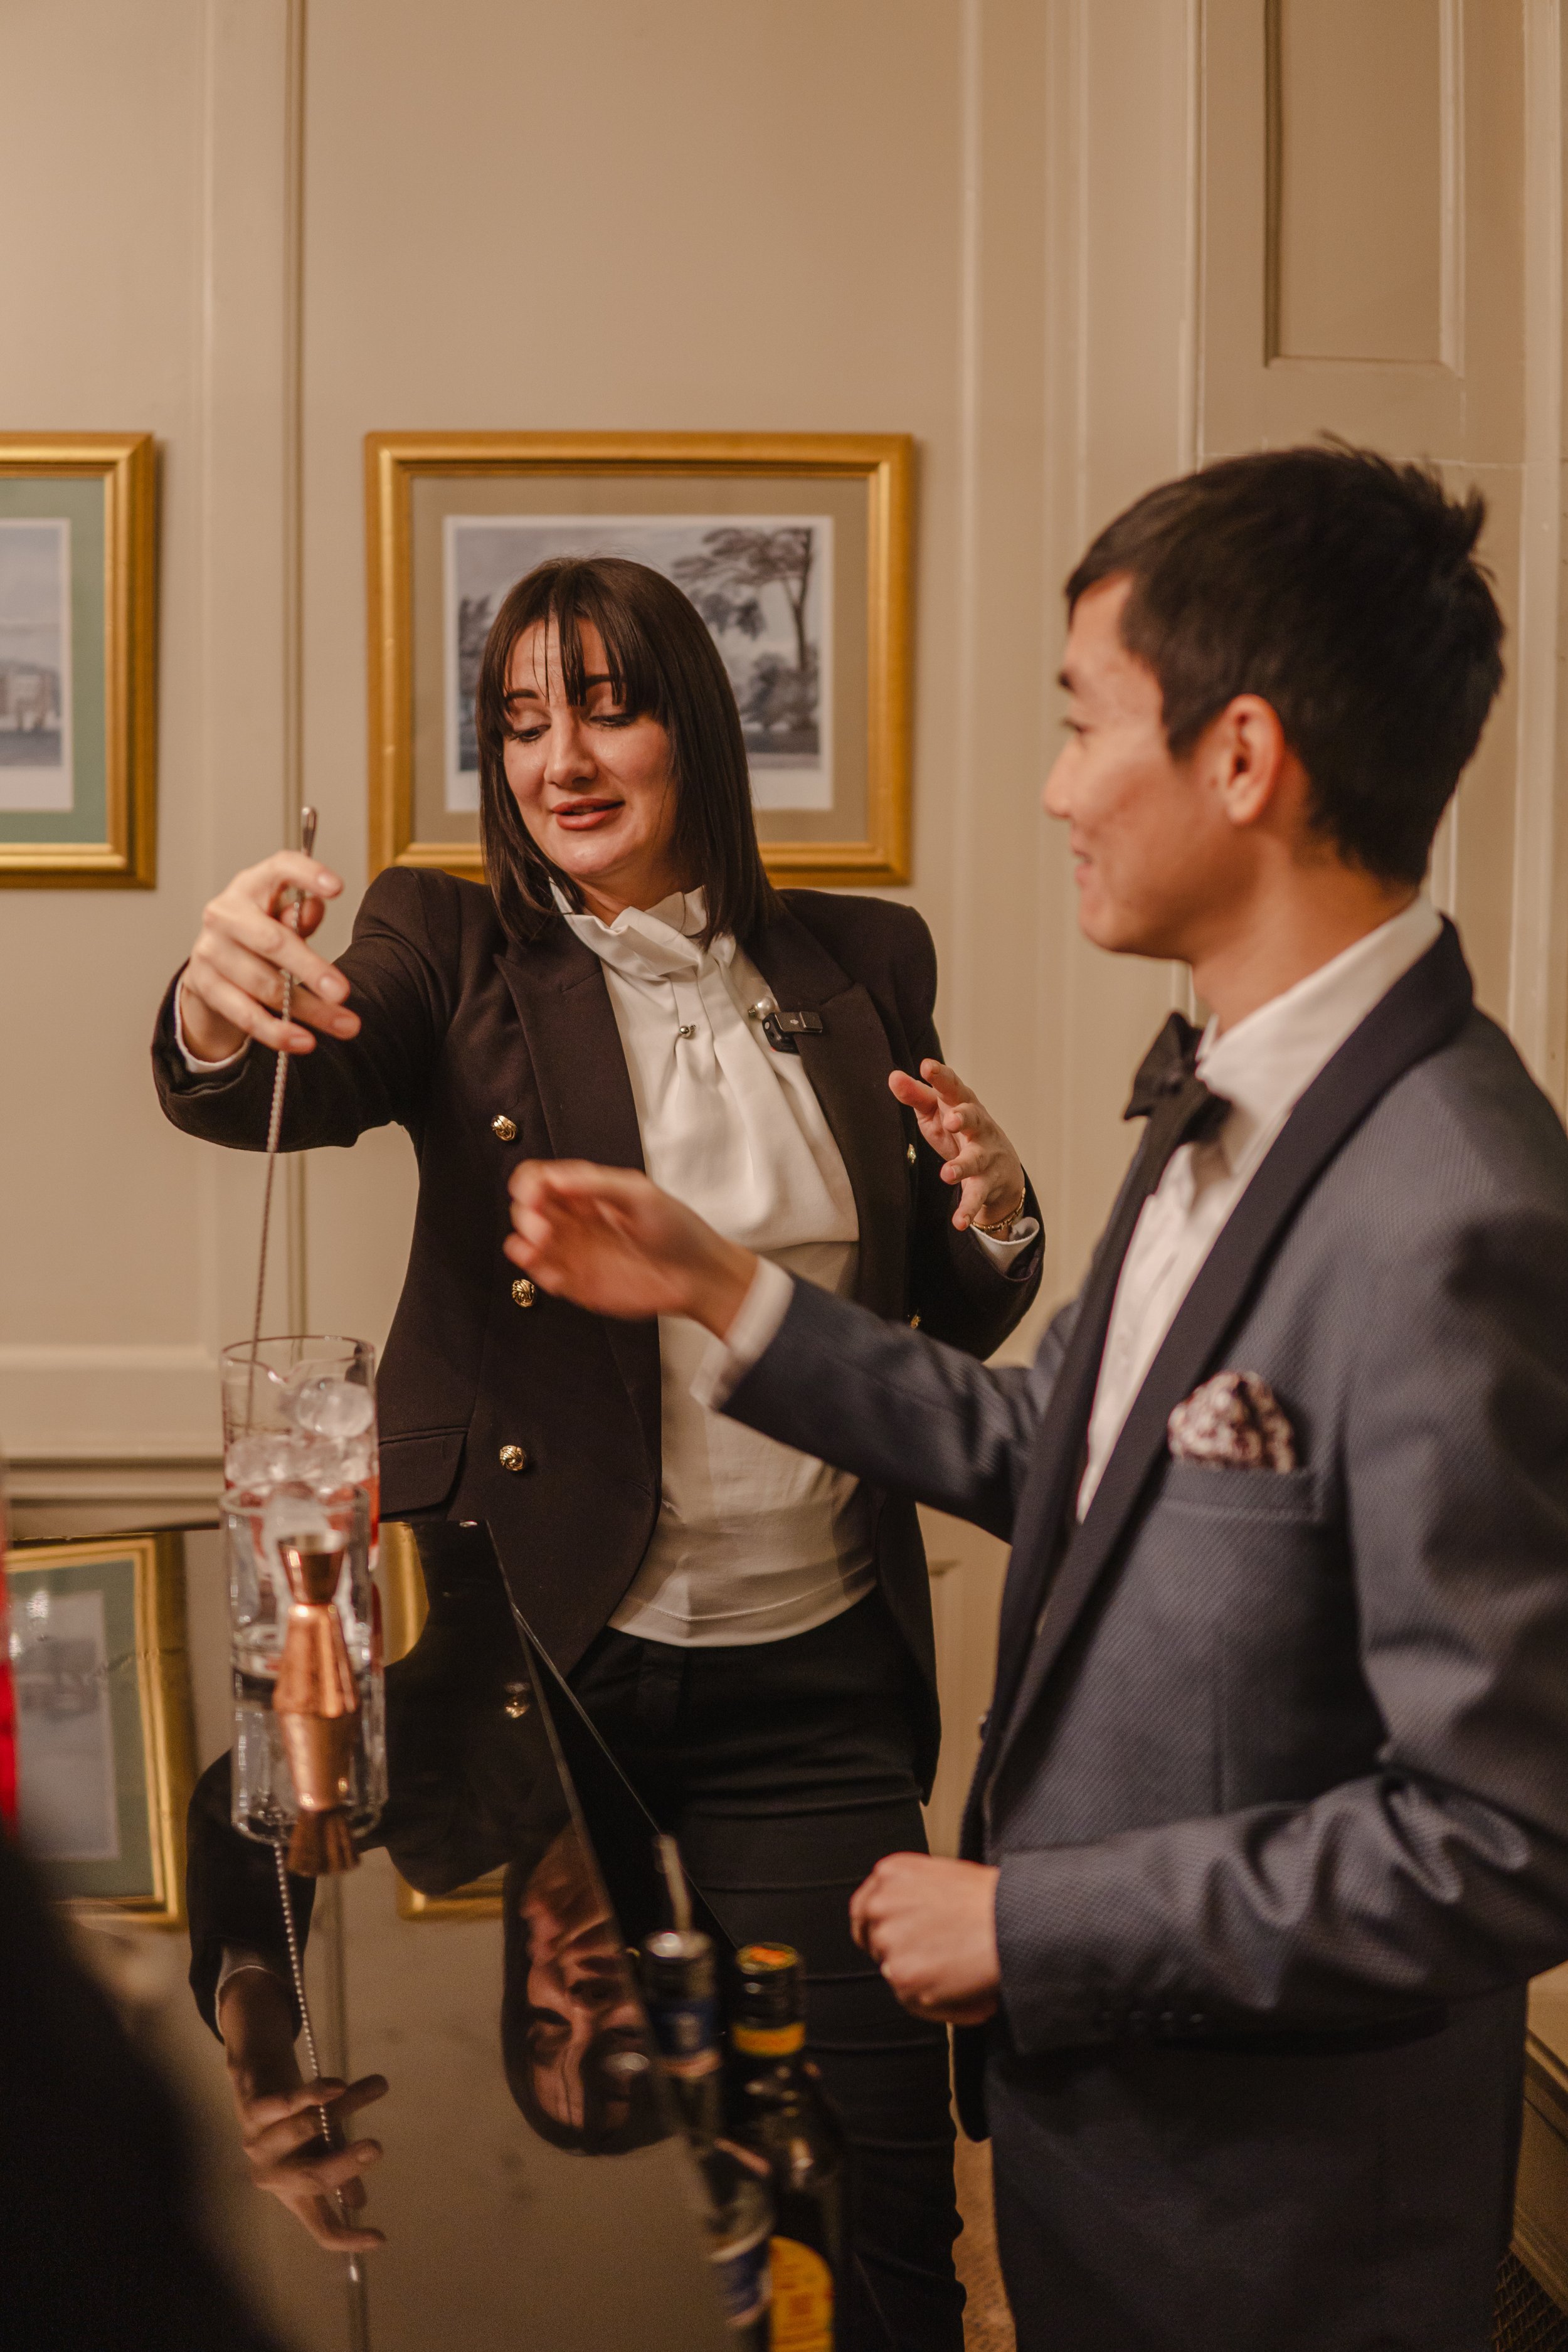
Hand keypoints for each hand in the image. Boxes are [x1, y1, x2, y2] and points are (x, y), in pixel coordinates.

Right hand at [177, 851, 359, 1061]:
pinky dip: (277, 1032)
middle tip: (344, 992)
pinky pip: (245, 1014)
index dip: (307, 874)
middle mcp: (225, 913)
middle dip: (310, 969)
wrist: (214, 964)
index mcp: (252, 886)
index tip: (338, 888)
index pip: (280, 868)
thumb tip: (313, 907)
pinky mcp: (204, 985)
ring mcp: (210, 950)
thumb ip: (300, 914)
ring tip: (346, 1025)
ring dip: (310, 1010)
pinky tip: (305, 1041)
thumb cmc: (262, 935)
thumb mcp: (283, 918)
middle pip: (271, 941)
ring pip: (264, 985)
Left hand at [219, 1967, 387, 2252]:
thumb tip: (356, 2205)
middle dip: (344, 2164)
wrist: (260, 2081)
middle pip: (312, 2180)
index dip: (348, 2237)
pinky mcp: (253, 2113)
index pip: (321, 2227)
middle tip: (375, 2148)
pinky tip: (337, 2086)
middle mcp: (275, 2176)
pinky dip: (314, 2094)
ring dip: (346, 2105)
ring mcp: (260, 2145)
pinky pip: (286, 2104)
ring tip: (377, 2086)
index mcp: (294, 2193)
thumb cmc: (296, 2123)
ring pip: (307, 2128)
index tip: (380, 2237)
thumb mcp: (323, 2149)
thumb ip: (338, 2171)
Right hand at [506, 1160, 756, 1336]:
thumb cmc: (678, 1231)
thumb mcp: (641, 1195)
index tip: (534, 1195)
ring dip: (523, 1243)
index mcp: (589, 1193)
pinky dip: (536, 1272)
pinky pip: (544, 1276)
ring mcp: (576, 1252)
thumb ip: (596, 1184)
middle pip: (530, 1209)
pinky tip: (548, 1271)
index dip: (530, 1184)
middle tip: (542, 1227)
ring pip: (528, 1242)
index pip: (542, 1180)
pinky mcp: (578, 1283)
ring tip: (536, 1247)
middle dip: (526, 1214)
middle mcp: (577, 1220)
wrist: (699, 1277)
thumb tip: (555, 1178)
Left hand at [848, 1853, 1000, 2025]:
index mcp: (890, 1874)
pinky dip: (945, 2007)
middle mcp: (882, 1905)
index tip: (885, 1942)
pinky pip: (915, 2004)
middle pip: (878, 1943)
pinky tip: (973, 1996)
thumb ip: (913, 1896)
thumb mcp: (942, 1876)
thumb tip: (909, 1922)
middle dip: (906, 1955)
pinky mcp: (904, 1978)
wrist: (1018, 1922)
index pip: (863, 1909)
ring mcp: (890, 1943)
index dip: (874, 1929)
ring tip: (967, 1975)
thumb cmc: (994, 1900)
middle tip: (943, 1959)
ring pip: (896, 1974)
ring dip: (927, 1981)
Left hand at [889, 1060, 1025, 1232]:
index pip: (954, 1088)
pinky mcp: (986, 1184)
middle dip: (964, 1117)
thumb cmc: (961, 1132)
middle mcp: (979, 1128)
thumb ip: (916, 1096)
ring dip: (962, 1166)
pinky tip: (959, 1222)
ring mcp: (985, 1157)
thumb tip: (892, 1076)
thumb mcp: (938, 1114)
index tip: (927, 1066)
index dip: (942, 1077)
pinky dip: (968, 1209)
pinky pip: (976, 1197)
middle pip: (974, 1118)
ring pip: (976, 1160)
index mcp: (965, 1105)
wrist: (1003, 1170)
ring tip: (947, 1174)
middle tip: (952, 1119)